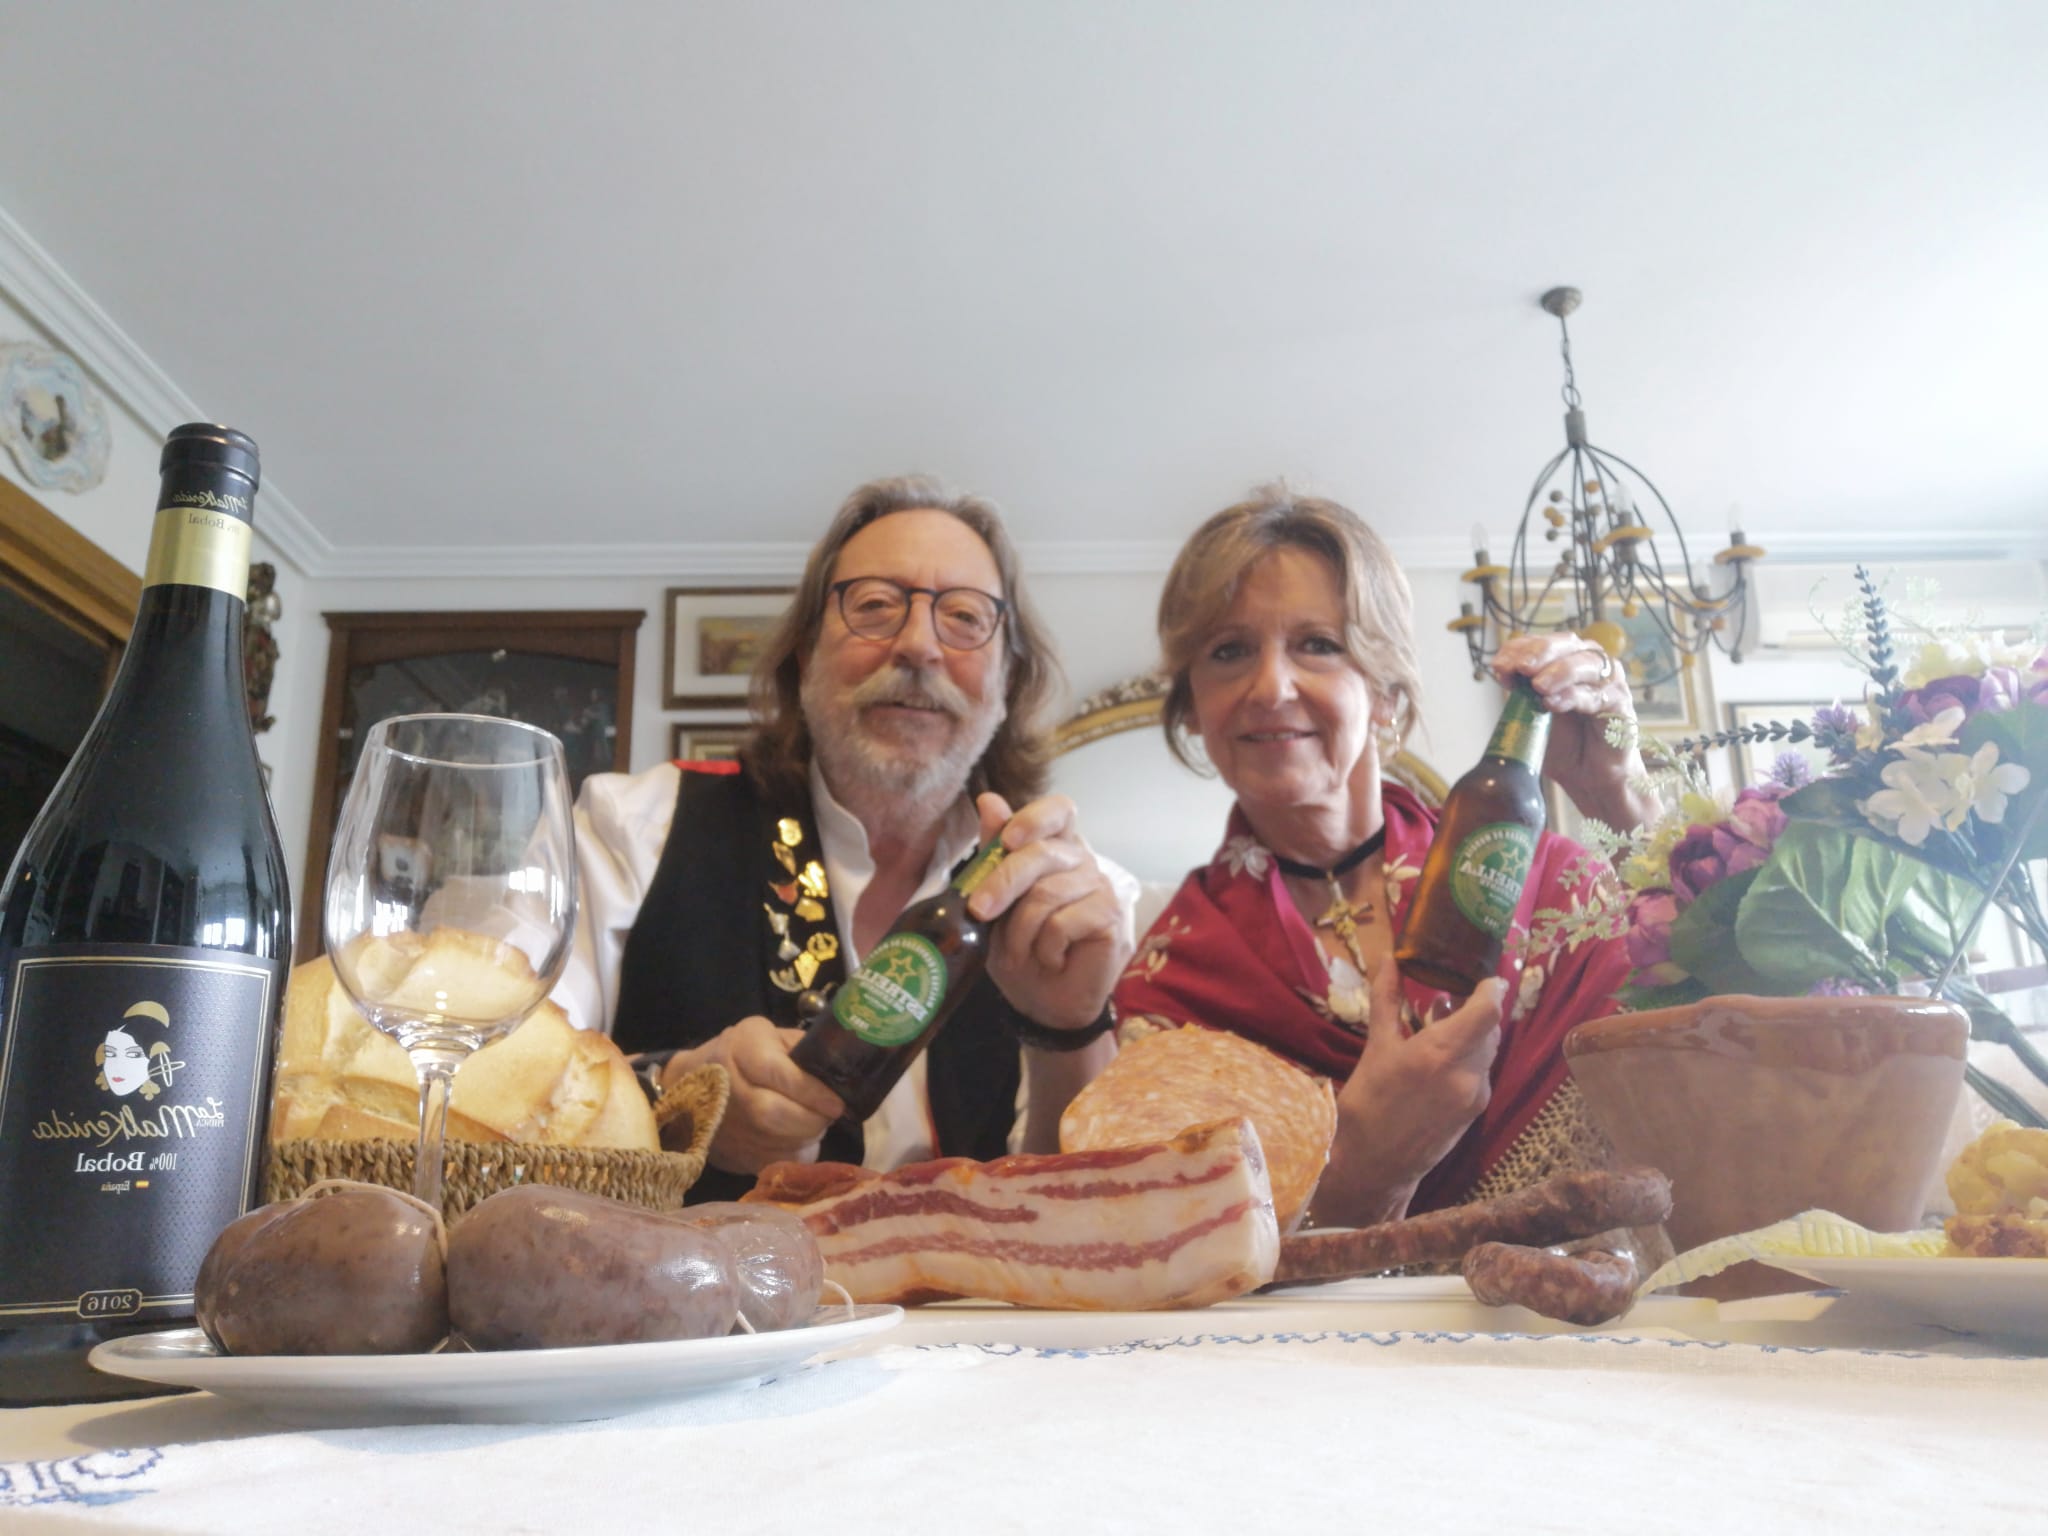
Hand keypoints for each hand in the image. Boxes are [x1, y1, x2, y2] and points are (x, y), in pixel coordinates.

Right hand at [665, 1015, 845, 1175]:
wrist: (691, 1086)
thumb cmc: (742, 1054)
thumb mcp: (769, 1035)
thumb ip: (802, 1048)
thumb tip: (841, 1070)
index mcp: (742, 1049)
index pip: (778, 1073)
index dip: (812, 1091)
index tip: (837, 1102)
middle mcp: (731, 1087)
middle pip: (775, 1114)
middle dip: (813, 1119)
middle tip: (831, 1114)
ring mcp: (728, 1125)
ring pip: (777, 1142)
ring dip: (808, 1137)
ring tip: (815, 1123)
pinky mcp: (732, 1153)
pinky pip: (775, 1161)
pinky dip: (795, 1153)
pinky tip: (798, 1138)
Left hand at [967, 792, 1132, 1033]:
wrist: (1044, 1004)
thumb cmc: (1022, 950)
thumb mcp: (995, 903)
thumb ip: (995, 852)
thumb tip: (988, 800)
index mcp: (1057, 850)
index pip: (1059, 810)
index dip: (1035, 817)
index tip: (1008, 839)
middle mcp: (1083, 862)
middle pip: (1043, 853)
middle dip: (1003, 882)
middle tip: (979, 911)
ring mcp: (1102, 888)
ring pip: (1047, 894)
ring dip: (1021, 931)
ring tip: (1022, 953)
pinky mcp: (1112, 918)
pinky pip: (1063, 923)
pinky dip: (1046, 947)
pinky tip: (1052, 959)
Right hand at [1315, 970, 1504, 1225]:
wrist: (1372, 1165)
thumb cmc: (1366, 1102)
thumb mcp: (1376, 1047)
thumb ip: (1387, 1000)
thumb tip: (1389, 959)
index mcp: (1439, 1054)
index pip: (1487, 1011)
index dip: (1492, 989)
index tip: (1486, 976)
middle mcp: (1466, 1074)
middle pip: (1490, 1029)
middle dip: (1477, 1010)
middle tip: (1454, 995)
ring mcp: (1475, 1095)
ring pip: (1487, 1051)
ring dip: (1473, 1033)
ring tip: (1443, 1023)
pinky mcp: (1476, 1111)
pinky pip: (1481, 1072)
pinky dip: (1469, 1056)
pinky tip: (1443, 1056)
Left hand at [1490, 632, 1652, 832]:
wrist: (1589, 777)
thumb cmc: (1563, 743)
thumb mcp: (1531, 714)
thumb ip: (1519, 692)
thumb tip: (1501, 670)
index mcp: (1565, 660)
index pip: (1540, 643)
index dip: (1518, 649)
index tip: (1499, 667)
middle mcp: (1589, 664)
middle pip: (1565, 644)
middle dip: (1540, 653)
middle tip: (1521, 668)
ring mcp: (1608, 682)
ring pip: (1585, 663)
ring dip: (1559, 671)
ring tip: (1538, 686)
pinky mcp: (1620, 704)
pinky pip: (1597, 694)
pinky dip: (1573, 696)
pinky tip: (1553, 704)